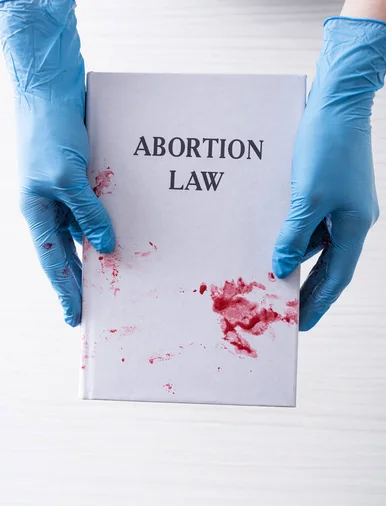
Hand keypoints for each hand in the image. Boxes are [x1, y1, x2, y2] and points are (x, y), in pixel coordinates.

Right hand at [0, 0, 114, 325]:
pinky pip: (99, 206)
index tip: (76, 318)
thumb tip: (106, 247)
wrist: (51, 87)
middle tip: (102, 305)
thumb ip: (88, 213)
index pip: (54, 263)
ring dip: (102, 248)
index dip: (65, 291)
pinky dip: (111, 220)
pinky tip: (128, 230)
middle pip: (70, 253)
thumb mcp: (67, 177)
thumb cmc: (49, 130)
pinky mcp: (84, 177)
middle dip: (84, 279)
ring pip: (86, 231)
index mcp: (38, 212)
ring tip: (122, 274)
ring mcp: (68, 192)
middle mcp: (52, 206)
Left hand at [272, 17, 385, 330]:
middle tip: (285, 310)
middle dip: (306, 287)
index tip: (302, 325)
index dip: (319, 303)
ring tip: (269, 275)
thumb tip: (280, 268)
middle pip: (327, 264)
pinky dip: (292, 231)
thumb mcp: (306, 198)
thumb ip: (292, 237)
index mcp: (355, 226)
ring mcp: (341, 203)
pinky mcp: (328, 187)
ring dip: (294, 256)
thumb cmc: (327, 146)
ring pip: (315, 241)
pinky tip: (271, 235)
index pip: (336, 277)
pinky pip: (308, 219)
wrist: (337, 98)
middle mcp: (352, 219)